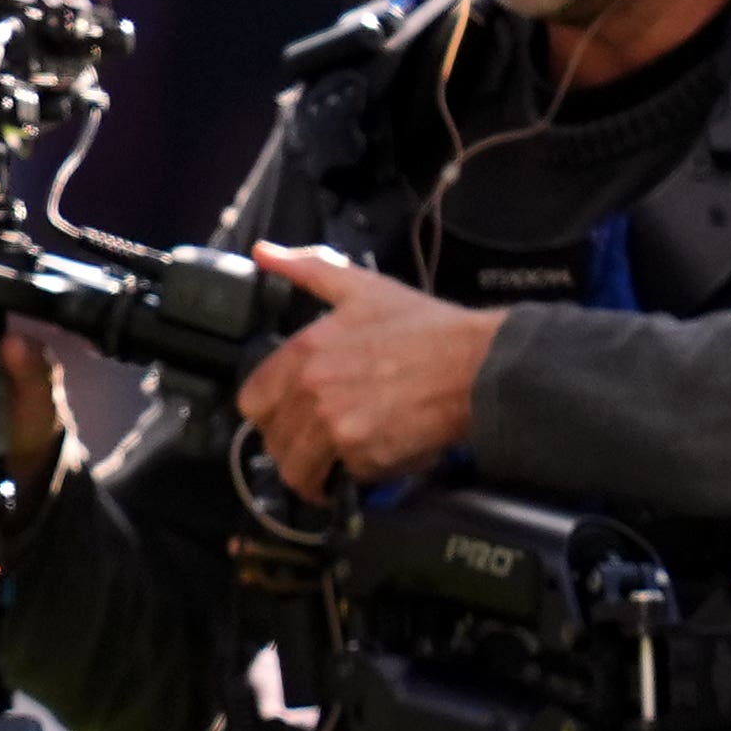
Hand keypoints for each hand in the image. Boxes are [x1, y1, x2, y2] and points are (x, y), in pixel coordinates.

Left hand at [233, 244, 503, 499]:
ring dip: (315, 474)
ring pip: (297, 470)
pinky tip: (372, 459)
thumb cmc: (425, 327)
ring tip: (337, 466)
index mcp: (303, 351)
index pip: (252, 401)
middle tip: (318, 444)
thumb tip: (263, 252)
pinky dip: (355, 477)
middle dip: (293, 446)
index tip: (289, 416)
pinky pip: (340, 479)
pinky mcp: (361, 453)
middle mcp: (309, 389)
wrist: (478, 364)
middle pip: (272, 440)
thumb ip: (307, 270)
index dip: (270, 413)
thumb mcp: (361, 287)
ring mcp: (333, 423)